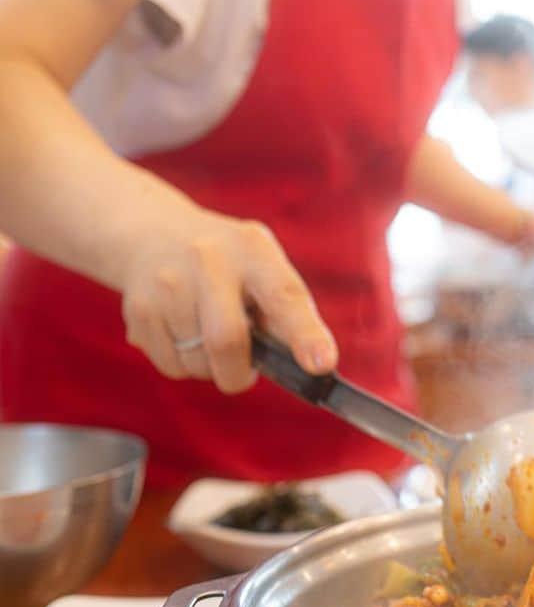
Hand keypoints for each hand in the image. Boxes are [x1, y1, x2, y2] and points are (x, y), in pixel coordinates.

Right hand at [120, 212, 336, 392]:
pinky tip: (182, 334)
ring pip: (197, 363)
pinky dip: (184, 365)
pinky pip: (171, 366)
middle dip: (238, 373)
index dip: (305, 335)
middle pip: (226, 341)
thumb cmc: (227, 265)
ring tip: (207, 335)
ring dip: (211, 368)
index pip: (285, 296)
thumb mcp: (262, 267)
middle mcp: (207, 259)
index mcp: (253, 250)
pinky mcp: (138, 308)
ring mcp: (167, 282)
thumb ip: (287, 312)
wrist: (151, 233)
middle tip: (242, 372)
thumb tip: (310, 365)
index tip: (321, 364)